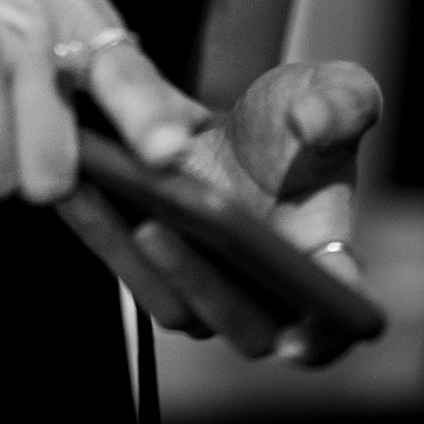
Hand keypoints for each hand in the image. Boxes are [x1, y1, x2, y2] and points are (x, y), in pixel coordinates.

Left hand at [58, 59, 381, 362]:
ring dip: (144, 265)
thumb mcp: (336, 90)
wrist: (237, 115)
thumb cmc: (298, 113)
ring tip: (114, 203)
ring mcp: (218, 293)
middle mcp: (276, 295)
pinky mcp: (166, 276)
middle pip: (249, 329)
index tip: (297, 331)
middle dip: (204, 286)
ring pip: (182, 310)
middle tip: (159, 229)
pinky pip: (135, 275)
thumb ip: (342, 104)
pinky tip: (81, 187)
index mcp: (331, 260)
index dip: (324, 332)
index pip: (340, 316)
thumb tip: (310, 123)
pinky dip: (106, 236)